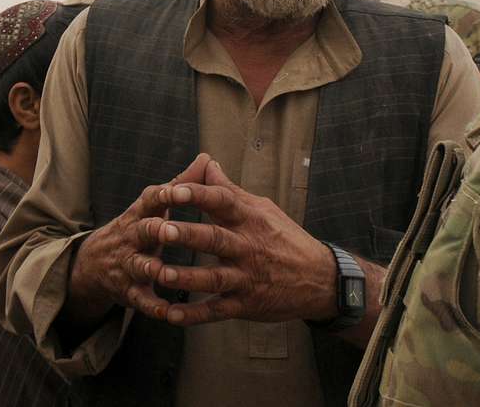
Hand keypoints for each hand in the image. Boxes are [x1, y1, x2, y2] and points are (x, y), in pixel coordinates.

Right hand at [64, 153, 214, 325]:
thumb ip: (181, 185)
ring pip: (139, 266)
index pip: (151, 198)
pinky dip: (153, 306)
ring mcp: (128, 264)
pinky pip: (140, 299)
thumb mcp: (153, 207)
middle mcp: (133, 237)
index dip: (164, 194)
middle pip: (143, 230)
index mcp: (142, 213)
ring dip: (151, 268)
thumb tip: (207, 159)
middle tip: (167, 229)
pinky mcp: (128, 290)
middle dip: (155, 230)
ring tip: (164, 272)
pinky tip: (167, 312)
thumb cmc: (137, 228)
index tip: (177, 189)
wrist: (94, 263)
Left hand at [144, 157, 339, 326]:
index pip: (223, 202)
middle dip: (187, 235)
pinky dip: (194, 315)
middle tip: (161, 229)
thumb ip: (229, 190)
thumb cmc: (286, 238)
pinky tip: (170, 315)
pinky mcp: (246, 304)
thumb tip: (206, 162)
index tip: (174, 190)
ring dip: (185, 277)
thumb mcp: (263, 208)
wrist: (320, 279)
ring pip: (213, 278)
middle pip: (214, 239)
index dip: (198, 195)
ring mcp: (246, 277)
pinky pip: (217, 311)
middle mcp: (248, 247)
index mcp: (250, 219)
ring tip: (159, 273)